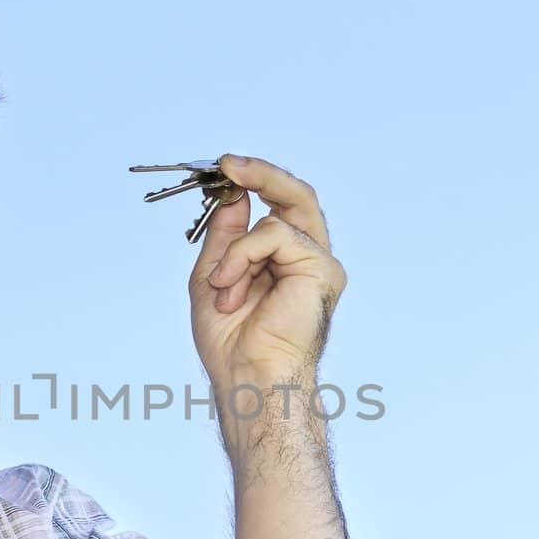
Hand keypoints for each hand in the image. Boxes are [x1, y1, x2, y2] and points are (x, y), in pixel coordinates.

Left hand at [187, 155, 347, 389]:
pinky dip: (244, 256)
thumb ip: (226, 234)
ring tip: (224, 287)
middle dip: (261, 174)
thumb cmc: (232, 341)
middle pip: (297, 195)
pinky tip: (233, 289)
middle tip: (229, 163)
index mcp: (285, 260)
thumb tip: (234, 193)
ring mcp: (319, 263)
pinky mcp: (322, 269)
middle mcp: (308, 258)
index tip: (224, 167)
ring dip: (237, 250)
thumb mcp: (216, 274)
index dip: (255, 181)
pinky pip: (276, 234)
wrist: (246, 375)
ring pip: (281, 214)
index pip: (280, 205)